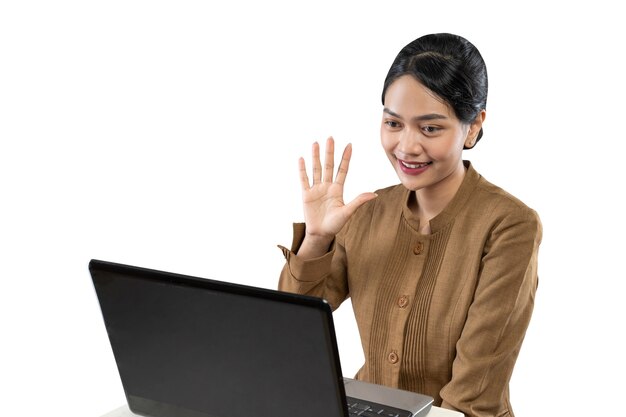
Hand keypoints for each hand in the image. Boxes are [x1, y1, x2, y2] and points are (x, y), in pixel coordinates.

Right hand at [297, 137, 376, 258]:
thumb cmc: (335, 225)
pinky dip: (302, 170)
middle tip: (330, 138)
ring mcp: (316, 189)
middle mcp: (327, 186)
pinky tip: (302, 159)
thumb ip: (358, 201)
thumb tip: (374, 194)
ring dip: (316, 157)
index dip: (345, 158)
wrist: (320, 234)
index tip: (349, 145)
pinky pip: (304, 180)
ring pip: (316, 169)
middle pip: (329, 165)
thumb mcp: (347, 212)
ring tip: (315, 143)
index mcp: (338, 189)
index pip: (343, 170)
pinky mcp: (306, 195)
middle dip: (330, 152)